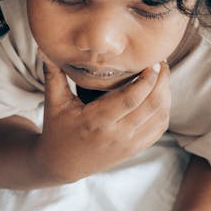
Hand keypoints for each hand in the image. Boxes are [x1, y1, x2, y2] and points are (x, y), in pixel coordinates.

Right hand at [34, 58, 170, 182]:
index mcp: (96, 121)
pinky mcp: (134, 149)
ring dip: (166, 94)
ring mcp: (128, 144)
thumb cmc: (57, 128)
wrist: (62, 164)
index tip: (152, 61)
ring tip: (162, 75)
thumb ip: (53, 73)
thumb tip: (44, 46)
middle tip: (161, 62)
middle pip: (152, 105)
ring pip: (160, 116)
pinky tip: (160, 94)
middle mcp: (116, 134)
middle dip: (162, 81)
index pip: (132, 98)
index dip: (147, 79)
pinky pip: (159, 128)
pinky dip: (164, 109)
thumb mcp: (53, 102)